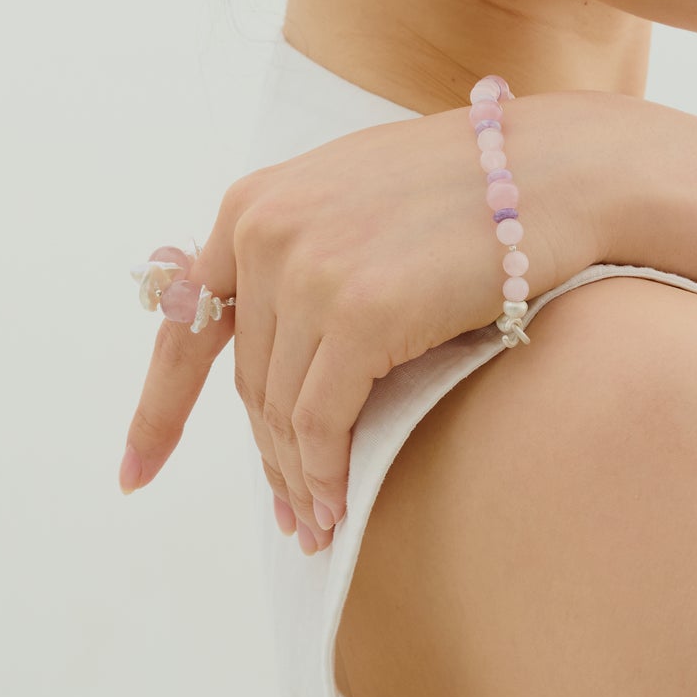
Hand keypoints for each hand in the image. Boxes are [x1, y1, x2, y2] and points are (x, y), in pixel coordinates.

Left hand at [121, 90, 629, 549]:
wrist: (560, 172)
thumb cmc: (476, 191)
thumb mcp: (357, 203)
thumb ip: (304, 257)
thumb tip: (277, 353)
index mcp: (255, 203)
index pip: (185, 323)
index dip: (159, 408)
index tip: (136, 472)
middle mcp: (266, 231)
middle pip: (247, 378)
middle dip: (264, 457)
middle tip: (292, 514)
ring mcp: (309, 269)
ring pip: (279, 409)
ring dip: (297, 478)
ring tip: (319, 524)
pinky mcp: (358, 311)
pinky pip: (321, 421)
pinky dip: (325, 474)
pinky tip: (338, 509)